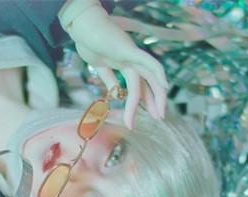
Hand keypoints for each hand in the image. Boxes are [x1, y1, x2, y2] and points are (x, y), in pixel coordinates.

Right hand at [61, 1, 167, 127]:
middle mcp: (132, 61)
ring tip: (157, 115)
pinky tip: (165, 86)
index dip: (144, 101)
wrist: (82, 27)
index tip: (147, 116)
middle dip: (155, 102)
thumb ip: (110, 80)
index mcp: (126, 65)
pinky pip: (147, 62)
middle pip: (149, 83)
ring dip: (154, 98)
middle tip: (159, 118)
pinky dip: (158, 72)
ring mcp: (131, 55)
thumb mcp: (100, 67)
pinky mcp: (128, 50)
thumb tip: (116, 95)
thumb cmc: (89, 42)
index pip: (140, 85)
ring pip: (148, 79)